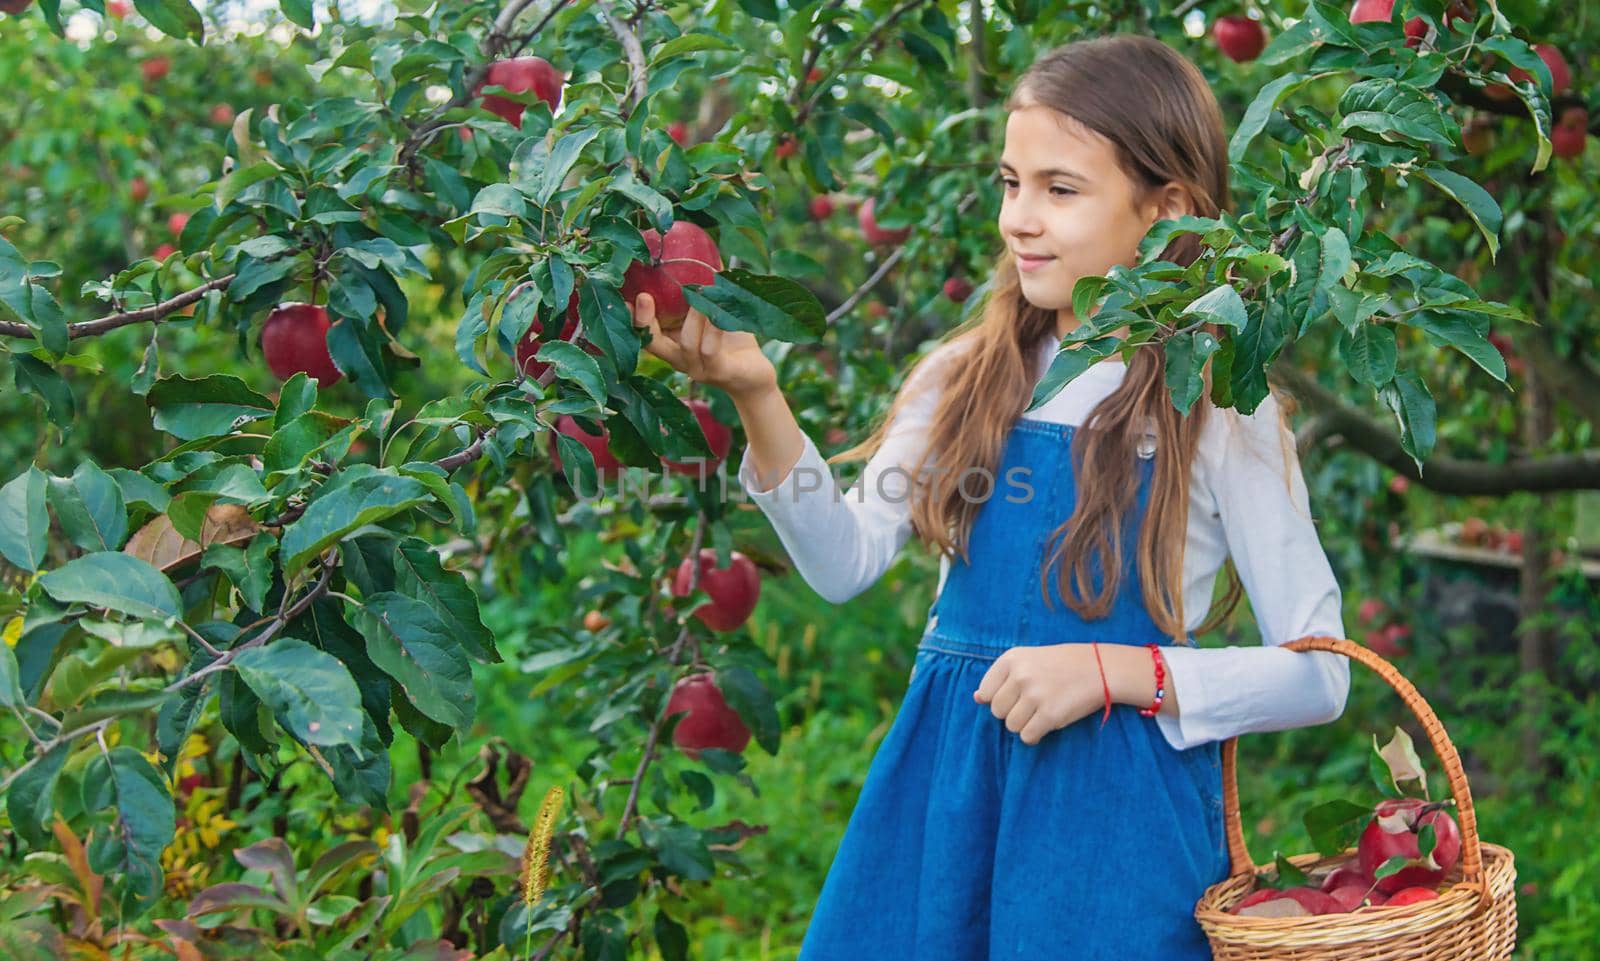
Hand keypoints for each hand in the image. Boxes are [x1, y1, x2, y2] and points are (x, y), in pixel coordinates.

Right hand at [629, 293, 776, 399]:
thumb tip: (701, 251)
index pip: (643, 331)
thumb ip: (701, 291)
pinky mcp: (719, 371)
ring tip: (701, 294)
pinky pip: (710, 350)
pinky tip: (720, 312)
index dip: (632, 315)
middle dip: (644, 319)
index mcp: (671, 343)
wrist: (754, 375)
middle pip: (651, 342)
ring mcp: (697, 368)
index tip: (625, 294)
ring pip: (685, 343)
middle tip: (644, 296)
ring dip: (692, 316)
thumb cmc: (729, 339)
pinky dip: (714, 328)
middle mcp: (679, 358)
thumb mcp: (711, 313)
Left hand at [973, 644, 1106, 745]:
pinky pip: (1027, 736)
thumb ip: (1002, 678)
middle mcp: (1020, 675)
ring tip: (1041, 712)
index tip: (1016, 696)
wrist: (1101, 668)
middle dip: (1012, 713)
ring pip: (1011, 726)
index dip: (998, 699)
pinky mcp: (1050, 714)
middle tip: (1031, 705)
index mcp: (1011, 659)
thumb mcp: (1028, 660)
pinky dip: (1034, 736)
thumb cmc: (1061, 665)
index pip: (984, 692)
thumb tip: (976, 699)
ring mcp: (1035, 695)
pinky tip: (1045, 724)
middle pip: (997, 711)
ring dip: (1024, 725)